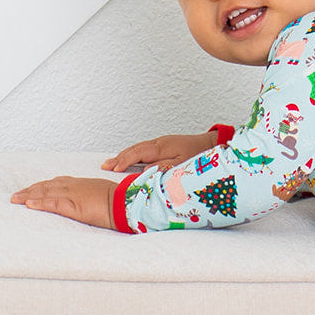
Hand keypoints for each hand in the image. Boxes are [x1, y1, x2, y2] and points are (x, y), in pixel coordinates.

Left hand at [10, 176, 116, 228]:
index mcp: (83, 184)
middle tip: (16, 195)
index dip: (42, 186)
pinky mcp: (74, 206)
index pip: (57, 182)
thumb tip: (96, 203)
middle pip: (46, 186)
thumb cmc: (122, 201)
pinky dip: (39, 203)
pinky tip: (28, 204)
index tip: (32, 190)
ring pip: (45, 192)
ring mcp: (73, 195)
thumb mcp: (107, 196)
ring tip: (15, 199)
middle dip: (30, 190)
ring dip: (28, 195)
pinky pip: (52, 203)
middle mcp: (75, 186)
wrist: (128, 202)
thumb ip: (96, 197)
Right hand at [102, 132, 216, 172]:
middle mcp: (158, 143)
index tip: (112, 168)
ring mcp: (159, 144)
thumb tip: (146, 170)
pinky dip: (133, 155)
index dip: (124, 161)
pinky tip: (128, 160)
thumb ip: (165, 167)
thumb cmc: (199, 155)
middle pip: (134, 150)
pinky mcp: (162, 146)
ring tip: (111, 164)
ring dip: (124, 156)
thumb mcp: (184, 164)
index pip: (137, 153)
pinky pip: (143, 150)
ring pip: (137, 149)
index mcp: (162, 147)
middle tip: (105, 166)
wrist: (209, 144)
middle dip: (119, 158)